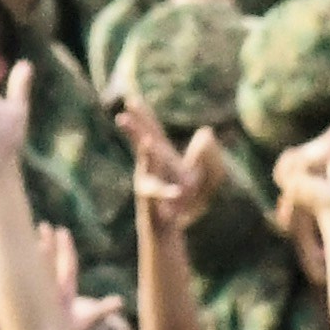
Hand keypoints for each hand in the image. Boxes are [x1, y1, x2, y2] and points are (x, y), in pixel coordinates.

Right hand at [123, 104, 206, 233]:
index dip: (144, 117)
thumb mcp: (201, 176)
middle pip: (143, 148)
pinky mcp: (154, 210)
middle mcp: (149, 172)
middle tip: (122, 116)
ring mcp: (149, 190)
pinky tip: (177, 192)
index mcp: (162, 160)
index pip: (152, 134)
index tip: (132, 99)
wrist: (165, 230)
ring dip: (149, 157)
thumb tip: (207, 132)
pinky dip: (167, 195)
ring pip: (149, 171)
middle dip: (135, 131)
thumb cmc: (183, 200)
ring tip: (147, 141)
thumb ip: (206, 154)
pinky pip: (160, 202)